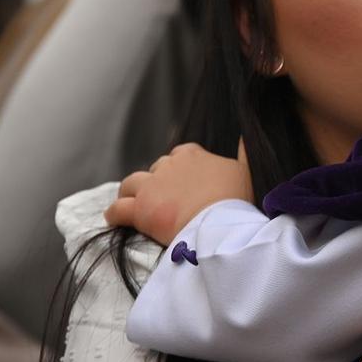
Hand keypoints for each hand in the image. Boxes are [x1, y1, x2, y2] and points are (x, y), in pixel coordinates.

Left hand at [105, 142, 253, 244]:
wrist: (222, 226)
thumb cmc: (238, 202)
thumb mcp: (248, 172)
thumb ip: (245, 152)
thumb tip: (244, 135)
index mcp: (193, 155)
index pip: (180, 155)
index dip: (179, 169)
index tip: (183, 182)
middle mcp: (169, 166)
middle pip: (156, 170)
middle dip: (157, 183)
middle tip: (163, 200)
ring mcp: (152, 187)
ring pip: (132, 184)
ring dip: (130, 192)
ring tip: (131, 202)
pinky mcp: (140, 210)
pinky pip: (119, 209)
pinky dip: (114, 214)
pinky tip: (113, 219)